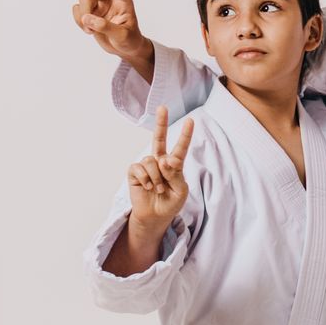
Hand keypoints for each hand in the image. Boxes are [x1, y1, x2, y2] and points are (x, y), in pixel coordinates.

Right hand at [72, 0, 153, 64]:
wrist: (123, 49)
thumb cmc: (129, 40)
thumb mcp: (122, 35)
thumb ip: (105, 27)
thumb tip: (86, 18)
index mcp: (123, 2)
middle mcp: (109, 0)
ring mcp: (98, 6)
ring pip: (83, 1)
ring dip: (83, 16)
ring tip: (90, 30)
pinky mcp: (89, 13)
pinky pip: (77, 11)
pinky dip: (79, 21)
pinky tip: (88, 30)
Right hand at [126, 105, 194, 231]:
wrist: (155, 216)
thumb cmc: (170, 203)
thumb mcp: (180, 191)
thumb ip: (175, 174)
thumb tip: (164, 159)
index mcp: (174, 165)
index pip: (180, 147)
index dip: (185, 135)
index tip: (190, 121)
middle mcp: (160, 161)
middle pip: (159, 139)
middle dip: (160, 123)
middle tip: (162, 108)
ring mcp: (146, 166)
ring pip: (151, 161)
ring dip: (157, 177)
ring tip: (158, 189)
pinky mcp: (134, 172)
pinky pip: (139, 168)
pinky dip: (146, 179)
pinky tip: (148, 187)